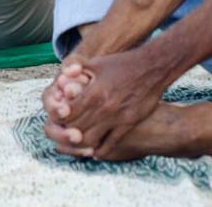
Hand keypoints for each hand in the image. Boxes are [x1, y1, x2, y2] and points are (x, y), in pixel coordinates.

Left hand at [46, 50, 163, 157]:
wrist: (152, 68)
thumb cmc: (121, 64)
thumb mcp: (96, 62)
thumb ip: (74, 65)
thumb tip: (60, 75)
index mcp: (93, 92)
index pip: (67, 113)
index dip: (59, 117)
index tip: (59, 116)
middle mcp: (104, 107)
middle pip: (75, 129)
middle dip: (66, 130)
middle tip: (63, 130)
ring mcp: (117, 118)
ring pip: (90, 140)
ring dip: (80, 142)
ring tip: (77, 139)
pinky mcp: (128, 124)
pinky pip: (110, 144)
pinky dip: (99, 149)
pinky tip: (94, 148)